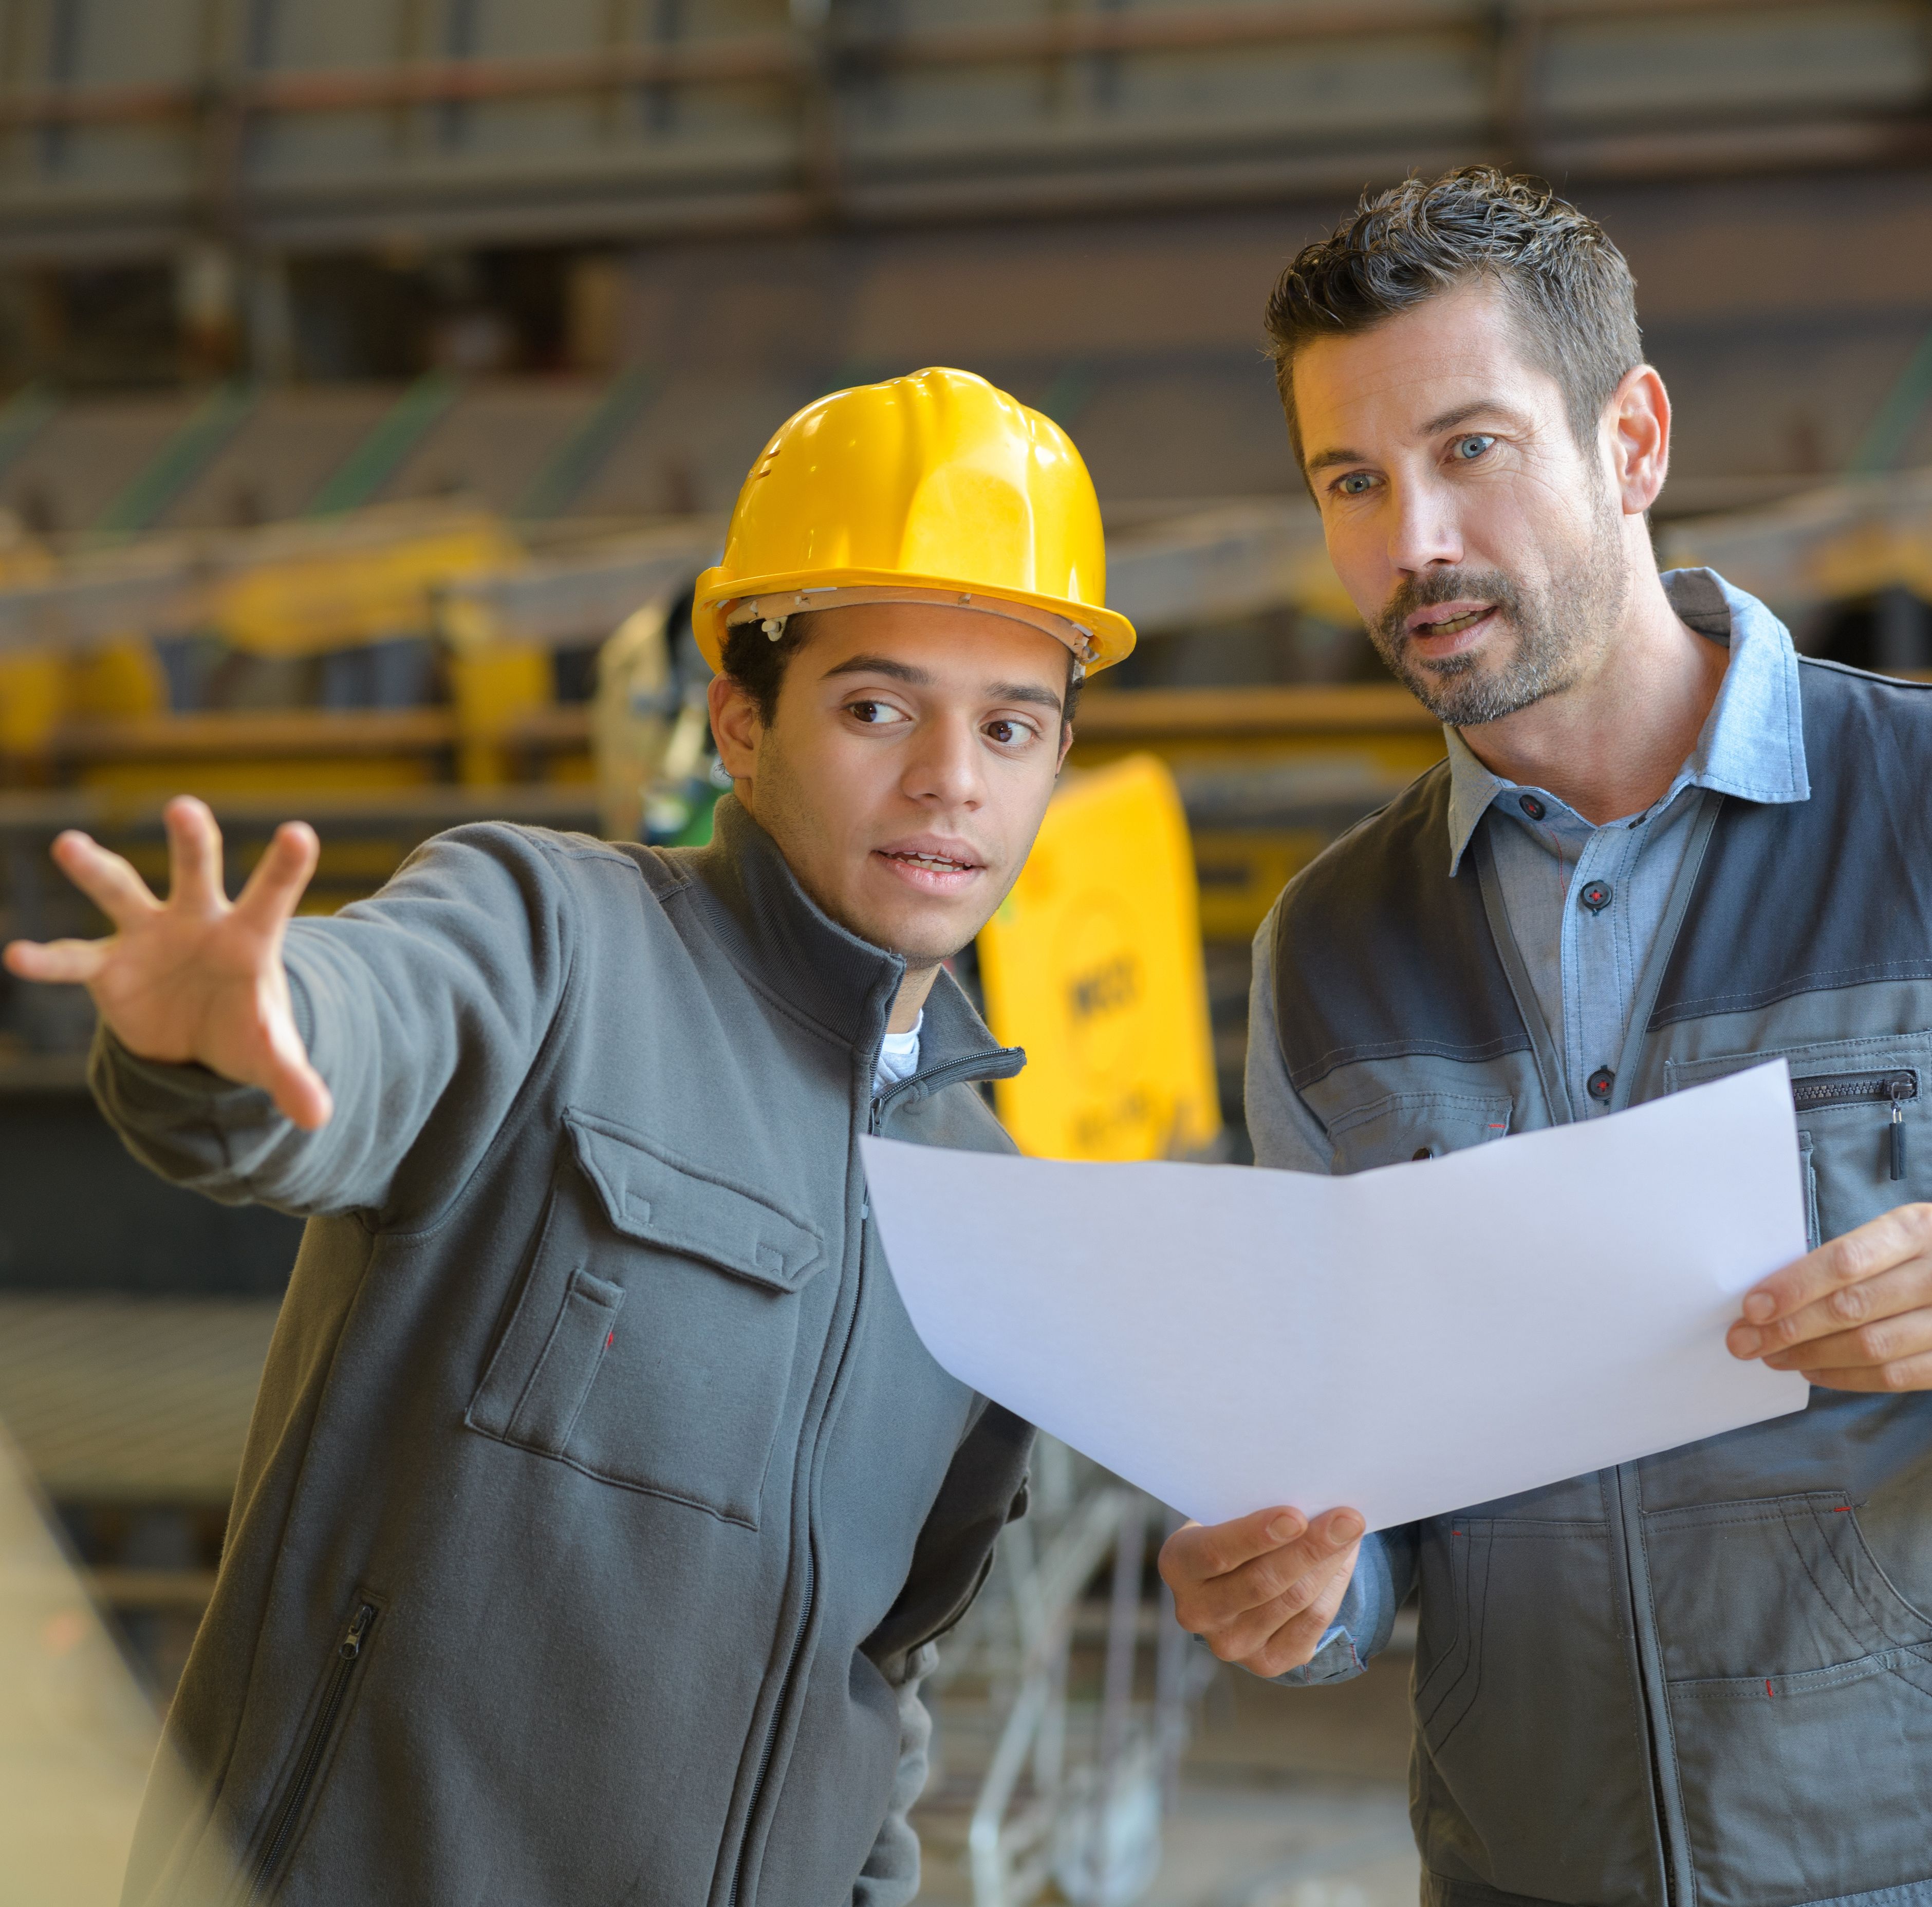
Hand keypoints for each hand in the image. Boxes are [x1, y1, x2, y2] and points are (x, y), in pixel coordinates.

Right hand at [2, 795, 331, 1129]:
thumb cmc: (244, 1028)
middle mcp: (198, 920)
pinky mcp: (108, 966)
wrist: (199, 1038)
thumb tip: (320, 1117)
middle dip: (192, 842)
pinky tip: (18, 956)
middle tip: (184, 807)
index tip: (299, 832)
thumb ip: (294, 1078)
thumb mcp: (271, 1054)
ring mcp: (148, 935)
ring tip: (69, 845)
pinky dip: (46, 961)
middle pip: (196, 873)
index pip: (272, 896)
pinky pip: (73, 960)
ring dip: (96, 869)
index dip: (286, 867)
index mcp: (250, 936)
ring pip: (122, 892)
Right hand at [1158, 1503, 1364, 1676]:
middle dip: (1311, 1548)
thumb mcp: (1223, 1514)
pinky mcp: (1267, 1662)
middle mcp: (1197, 1612)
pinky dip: (1334, 1587)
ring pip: (1294, 1602)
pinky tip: (1344, 1559)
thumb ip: (1253, 1508)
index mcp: (1178, 1565)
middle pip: (1263, 1582)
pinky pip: (1311, 1624)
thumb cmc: (1232, 1530)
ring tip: (1351, 1530)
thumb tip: (1311, 1497)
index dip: (1256, 1535)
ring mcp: (1231, 1644)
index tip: (1297, 1515)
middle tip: (1347, 1518)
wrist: (1230, 1579)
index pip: (1216, 1553)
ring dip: (1330, 1563)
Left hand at [1727, 1204, 1931, 1389]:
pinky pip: (1895, 1376)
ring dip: (1811, 1356)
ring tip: (1771, 1356)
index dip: (1794, 1287)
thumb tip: (1774, 1294)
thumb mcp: (1895, 1236)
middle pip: (1852, 1307)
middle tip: (1743, 1341)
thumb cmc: (1923, 1254)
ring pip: (1871, 1346)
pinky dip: (1847, 1377)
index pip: (1845, 1262)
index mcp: (1916, 1230)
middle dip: (1788, 1328)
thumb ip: (1850, 1258)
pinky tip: (1813, 1372)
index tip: (1752, 1307)